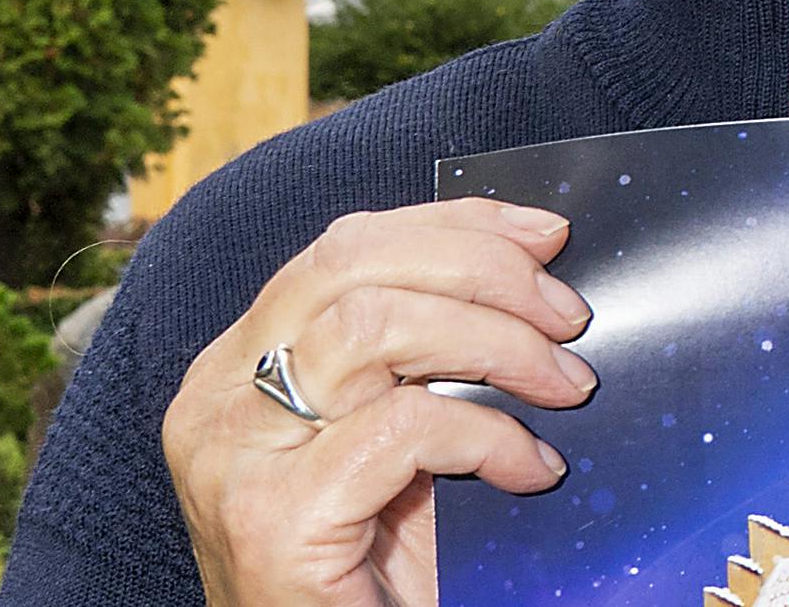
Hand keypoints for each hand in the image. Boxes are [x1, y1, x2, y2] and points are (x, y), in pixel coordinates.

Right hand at [164, 198, 596, 606]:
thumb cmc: (374, 562)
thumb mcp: (394, 437)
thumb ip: (422, 356)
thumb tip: (534, 267)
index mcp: (239, 363)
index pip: (345, 247)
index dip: (456, 225)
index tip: (547, 236)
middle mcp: (218, 398)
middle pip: (355, 264)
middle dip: (485, 270)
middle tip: (569, 318)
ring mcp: (236, 458)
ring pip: (376, 325)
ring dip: (498, 342)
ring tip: (563, 385)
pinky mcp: (272, 520)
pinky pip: (405, 428)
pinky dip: (490, 437)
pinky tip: (531, 470)